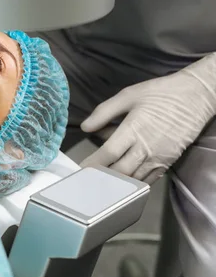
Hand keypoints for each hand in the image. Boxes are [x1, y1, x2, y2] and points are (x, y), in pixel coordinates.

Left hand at [80, 53, 215, 183]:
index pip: (109, 153)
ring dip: (117, 182)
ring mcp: (159, 158)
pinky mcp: (168, 162)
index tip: (81, 169)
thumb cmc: (161, 93)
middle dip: (102, 177)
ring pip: (134, 179)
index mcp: (134, 130)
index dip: (93, 163)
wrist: (196, 97)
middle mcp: (146, 148)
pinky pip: (149, 180)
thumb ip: (104, 111)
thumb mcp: (129, 95)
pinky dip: (134, 183)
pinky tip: (123, 180)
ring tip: (102, 181)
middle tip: (88, 178)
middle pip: (120, 171)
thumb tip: (85, 126)